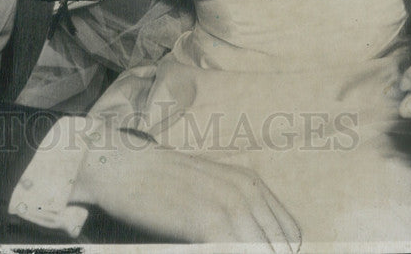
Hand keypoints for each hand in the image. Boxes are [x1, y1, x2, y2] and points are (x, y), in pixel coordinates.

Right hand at [70, 129, 299, 250]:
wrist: (121, 165)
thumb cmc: (160, 183)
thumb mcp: (207, 189)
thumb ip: (234, 214)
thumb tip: (258, 241)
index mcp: (251, 184)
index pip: (289, 235)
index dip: (277, 251)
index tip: (262, 252)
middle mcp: (246, 190)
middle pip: (277, 246)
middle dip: (264, 253)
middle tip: (230, 247)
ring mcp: (228, 202)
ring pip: (260, 249)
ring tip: (215, 249)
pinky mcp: (206, 217)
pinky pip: (235, 250)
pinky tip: (209, 251)